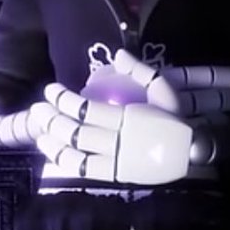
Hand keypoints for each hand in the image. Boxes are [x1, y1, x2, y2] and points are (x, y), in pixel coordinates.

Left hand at [28, 50, 229, 182]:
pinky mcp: (114, 176)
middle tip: (38, 107)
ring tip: (39, 128)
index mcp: (129, 118)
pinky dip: (63, 160)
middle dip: (52, 118)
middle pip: (76, 130)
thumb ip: (142, 70)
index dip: (63, 100)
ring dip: (52, 139)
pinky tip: (50, 150)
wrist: (191, 153)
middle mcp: (119, 141)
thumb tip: (118, 54)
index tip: (51, 89)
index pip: (86, 109)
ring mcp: (115, 161)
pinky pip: (84, 169)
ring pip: (75, 151)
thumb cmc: (176, 119)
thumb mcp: (165, 89)